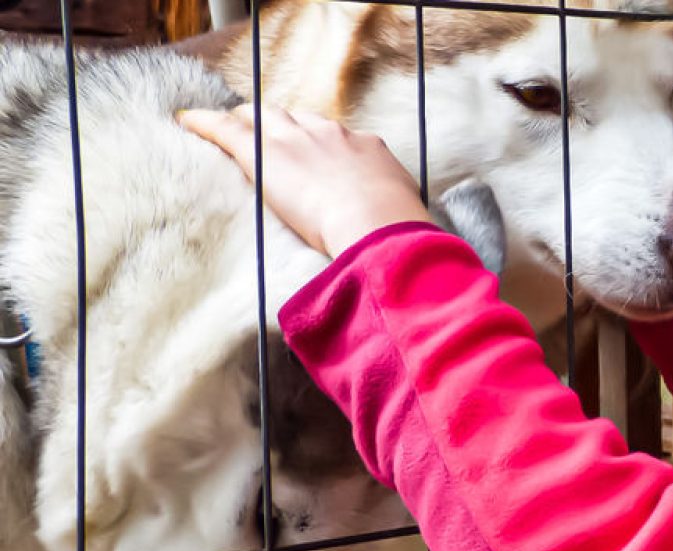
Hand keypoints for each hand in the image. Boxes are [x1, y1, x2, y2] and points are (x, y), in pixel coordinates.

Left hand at [178, 104, 431, 257]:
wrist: (380, 224)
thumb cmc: (397, 229)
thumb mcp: (402, 211)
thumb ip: (390, 210)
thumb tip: (398, 231)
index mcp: (364, 146)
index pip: (332, 135)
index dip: (316, 141)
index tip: (308, 151)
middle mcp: (330, 134)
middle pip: (294, 118)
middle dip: (277, 123)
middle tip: (262, 134)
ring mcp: (297, 139)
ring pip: (262, 116)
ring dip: (245, 122)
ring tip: (227, 127)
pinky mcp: (265, 153)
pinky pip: (227, 129)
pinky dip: (205, 124)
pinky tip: (188, 121)